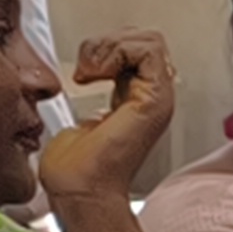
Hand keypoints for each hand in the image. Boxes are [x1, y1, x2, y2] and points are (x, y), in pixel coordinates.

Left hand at [39, 31, 177, 213]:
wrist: (79, 191)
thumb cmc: (75, 169)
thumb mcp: (77, 116)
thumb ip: (87, 91)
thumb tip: (75, 76)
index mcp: (135, 99)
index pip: (134, 49)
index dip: (107, 47)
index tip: (83, 74)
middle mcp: (152, 97)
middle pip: (145, 39)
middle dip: (109, 42)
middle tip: (88, 68)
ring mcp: (157, 98)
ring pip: (149, 40)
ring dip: (110, 46)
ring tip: (91, 72)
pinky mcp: (155, 99)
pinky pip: (148, 50)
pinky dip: (116, 52)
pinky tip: (96, 75)